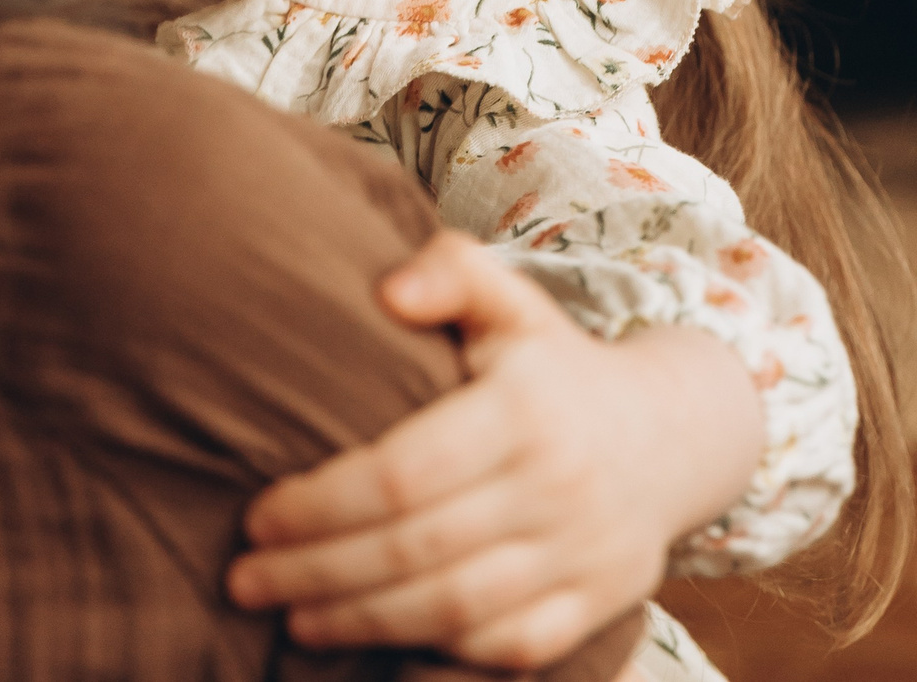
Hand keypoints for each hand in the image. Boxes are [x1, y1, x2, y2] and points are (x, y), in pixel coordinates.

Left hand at [227, 230, 762, 670]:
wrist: (671, 433)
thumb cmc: (551, 363)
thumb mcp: (510, 301)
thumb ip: (450, 273)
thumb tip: (389, 291)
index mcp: (526, 408)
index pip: (402, 474)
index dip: (320, 504)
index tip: (257, 516)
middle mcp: (560, 484)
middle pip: (417, 548)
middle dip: (318, 572)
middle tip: (245, 580)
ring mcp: (584, 552)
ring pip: (456, 608)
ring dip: (362, 622)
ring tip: (292, 619)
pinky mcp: (600, 603)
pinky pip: (511, 645)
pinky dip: (441, 647)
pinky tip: (379, 636)